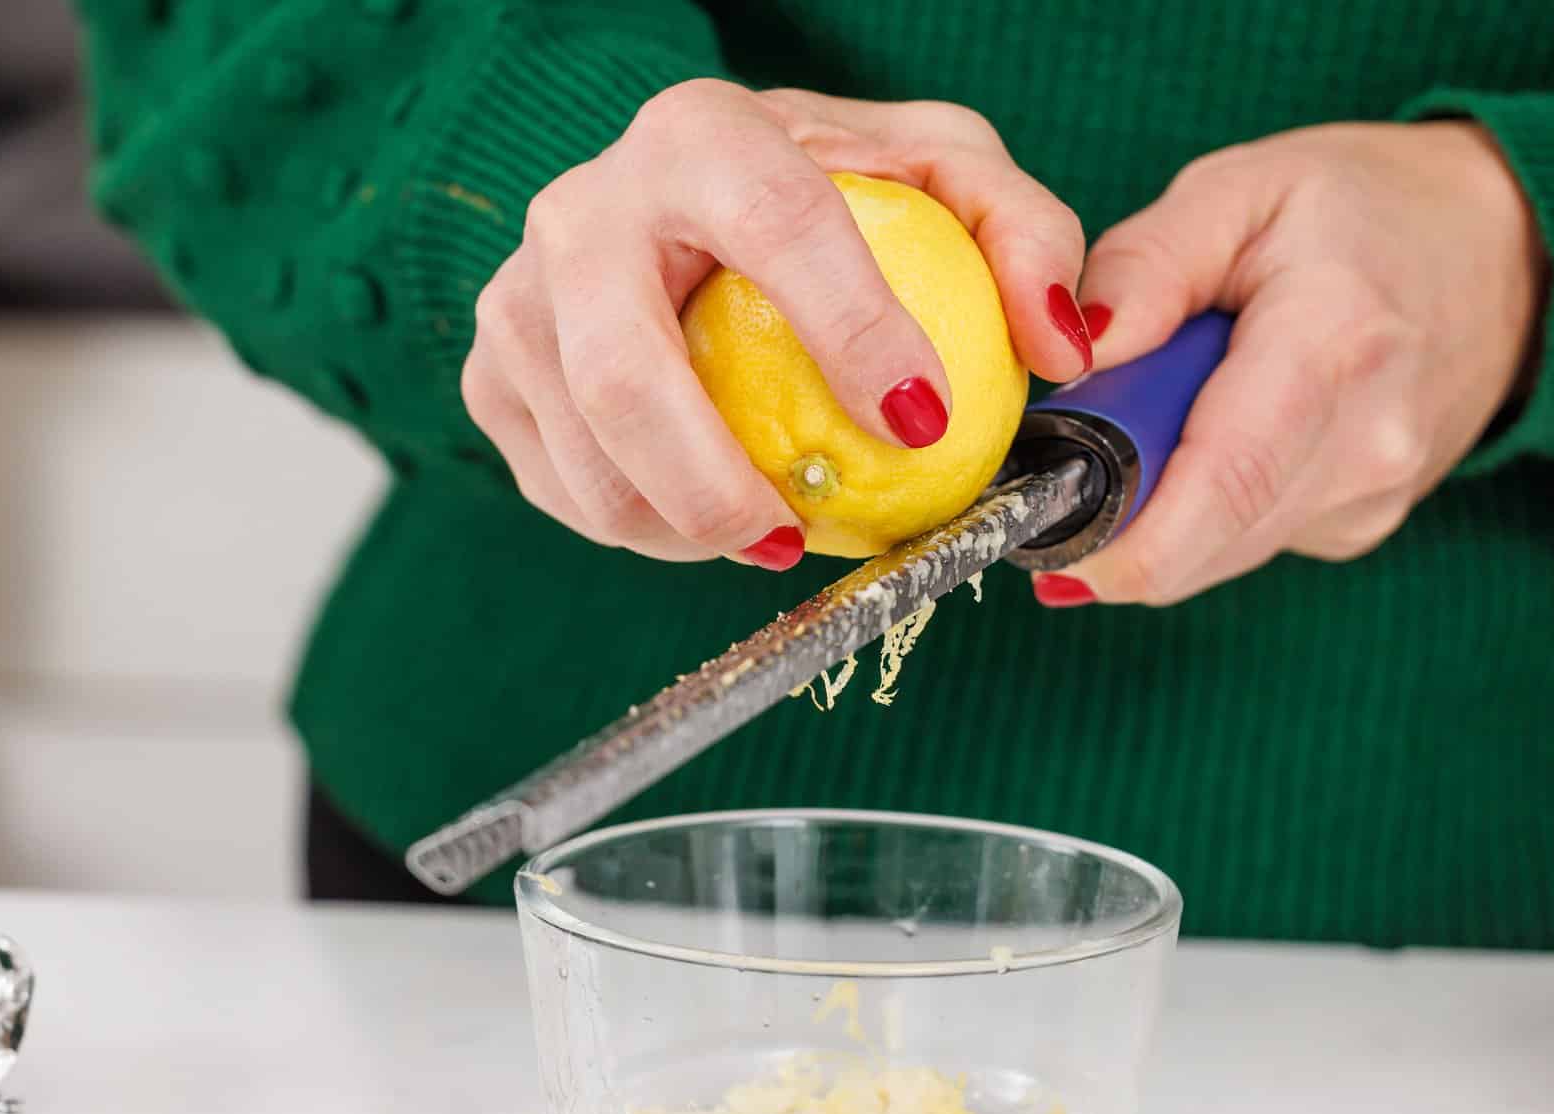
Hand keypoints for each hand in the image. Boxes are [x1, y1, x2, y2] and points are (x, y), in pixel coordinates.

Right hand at [461, 79, 1091, 568]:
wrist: (678, 202)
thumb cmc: (826, 193)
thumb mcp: (939, 177)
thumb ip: (1020, 235)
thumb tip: (1064, 343)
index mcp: (697, 135)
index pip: (773, 227)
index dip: (849, 329)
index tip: (923, 423)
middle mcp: (582, 206)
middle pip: (621, 368)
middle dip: (713, 483)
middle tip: (798, 537)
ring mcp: (516, 294)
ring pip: (580, 449)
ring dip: (677, 527)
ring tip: (763, 533)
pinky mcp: (489, 373)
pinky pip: (554, 486)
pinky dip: (635, 530)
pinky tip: (701, 519)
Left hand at [1046, 121, 1546, 606]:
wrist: (1507, 250)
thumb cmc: (1360, 208)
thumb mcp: (1239, 192)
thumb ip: (1144, 266)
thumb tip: (1071, 351)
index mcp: (1333, 348)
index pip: (1217, 488)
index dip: (1113, 541)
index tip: (1032, 536)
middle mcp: (1365, 446)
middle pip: (1196, 541)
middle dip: (1106, 515)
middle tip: (1059, 451)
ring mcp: (1370, 498)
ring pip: (1210, 552)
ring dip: (1150, 507)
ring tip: (1147, 417)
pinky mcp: (1357, 527)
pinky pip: (1239, 540)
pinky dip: (1197, 503)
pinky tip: (1207, 434)